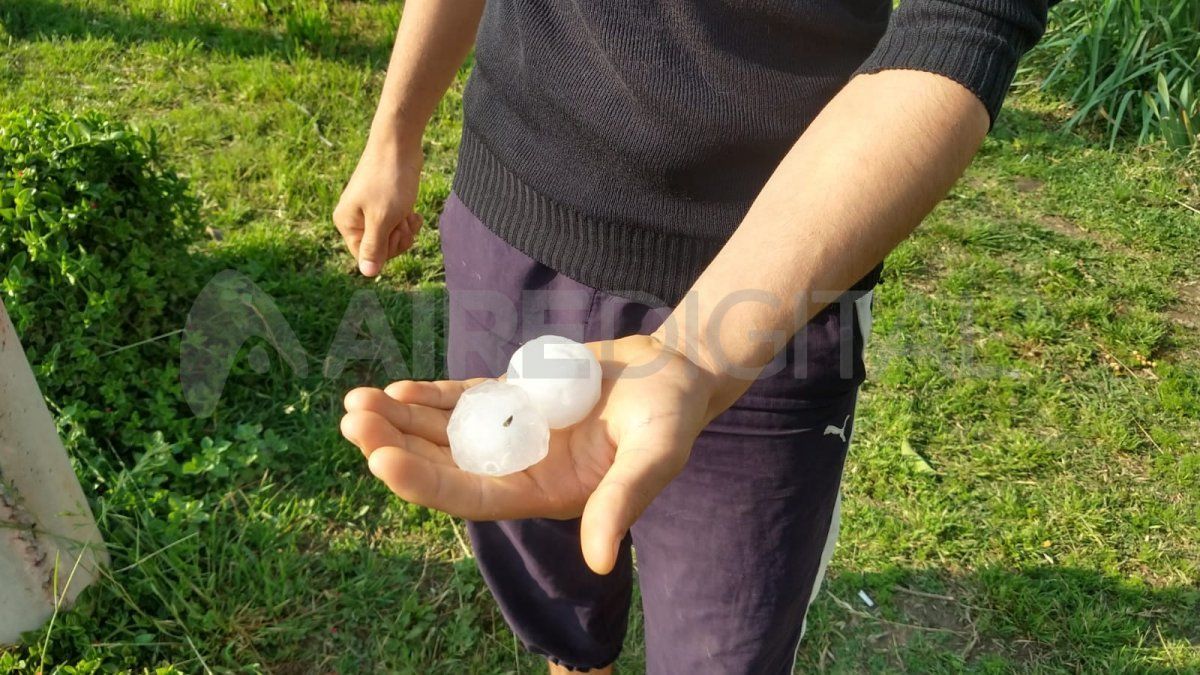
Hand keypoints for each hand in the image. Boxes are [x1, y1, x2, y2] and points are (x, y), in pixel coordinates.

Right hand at [333, 132, 423, 276]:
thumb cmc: (389, 180)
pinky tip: (414, 212)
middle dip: (398, 239)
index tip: (396, 232)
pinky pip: (396, 224)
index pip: (366, 257)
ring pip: (391, 237)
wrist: (398, 144)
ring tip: (409, 213)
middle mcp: (354, 219)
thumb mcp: (383, 218)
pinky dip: (407, 220)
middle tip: (403, 220)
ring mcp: (369, 210)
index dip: (386, 251)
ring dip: (405, 230)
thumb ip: (374, 247)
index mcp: (346, 223)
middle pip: (380, 249)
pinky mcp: (385, 203)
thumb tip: (367, 274)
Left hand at [340, 335, 727, 573]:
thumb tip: (599, 559)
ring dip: (399, 420)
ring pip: (443, 432)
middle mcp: (519, 469)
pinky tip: (397, 389)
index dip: (427, 483)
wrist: (672, 374)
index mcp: (544, 494)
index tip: (382, 460)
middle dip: (396, 445)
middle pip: (444, 465)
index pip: (473, 497)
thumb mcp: (656, 455)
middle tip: (354, 421)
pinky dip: (429, 397)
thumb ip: (625, 500)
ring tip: (355, 402)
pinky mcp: (512, 399)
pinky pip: (462, 400)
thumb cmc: (671, 416)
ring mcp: (512, 433)